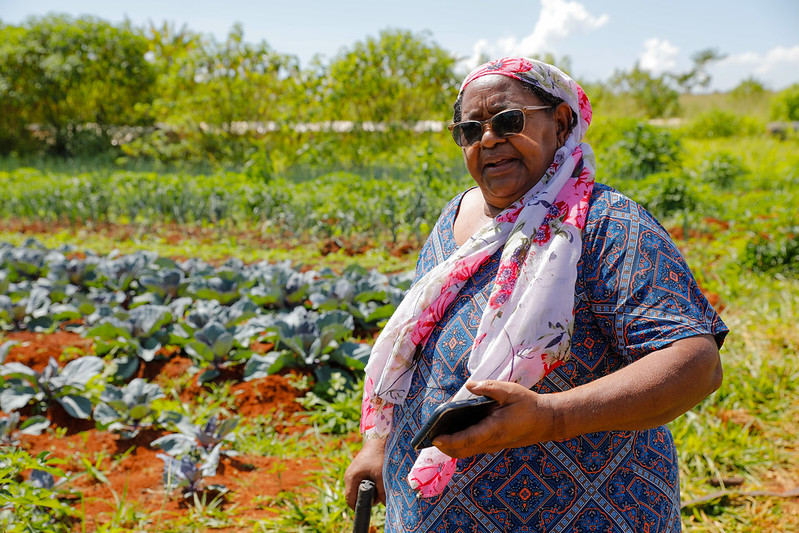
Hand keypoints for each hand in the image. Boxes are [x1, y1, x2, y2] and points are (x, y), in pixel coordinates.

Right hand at [344, 437, 386, 509]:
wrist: (378, 440)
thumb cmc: (378, 457)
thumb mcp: (381, 475)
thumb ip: (382, 491)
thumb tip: (385, 504)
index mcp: (351, 478)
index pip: (350, 500)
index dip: (359, 507)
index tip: (369, 509)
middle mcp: (349, 476)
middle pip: (354, 495)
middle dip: (367, 498)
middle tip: (379, 494)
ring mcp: (352, 472)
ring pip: (359, 489)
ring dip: (370, 491)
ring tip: (380, 484)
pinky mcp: (358, 470)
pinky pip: (362, 482)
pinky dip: (370, 484)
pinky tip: (378, 479)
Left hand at [431, 380, 557, 458]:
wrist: (546, 421)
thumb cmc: (528, 405)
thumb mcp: (510, 391)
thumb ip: (489, 387)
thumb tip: (469, 386)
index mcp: (494, 429)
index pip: (467, 439)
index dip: (449, 440)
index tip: (434, 438)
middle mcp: (491, 442)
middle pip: (461, 451)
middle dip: (443, 446)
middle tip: (428, 435)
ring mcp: (492, 446)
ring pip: (465, 452)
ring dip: (450, 446)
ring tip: (435, 431)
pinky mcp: (493, 444)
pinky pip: (472, 447)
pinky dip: (459, 443)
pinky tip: (451, 429)